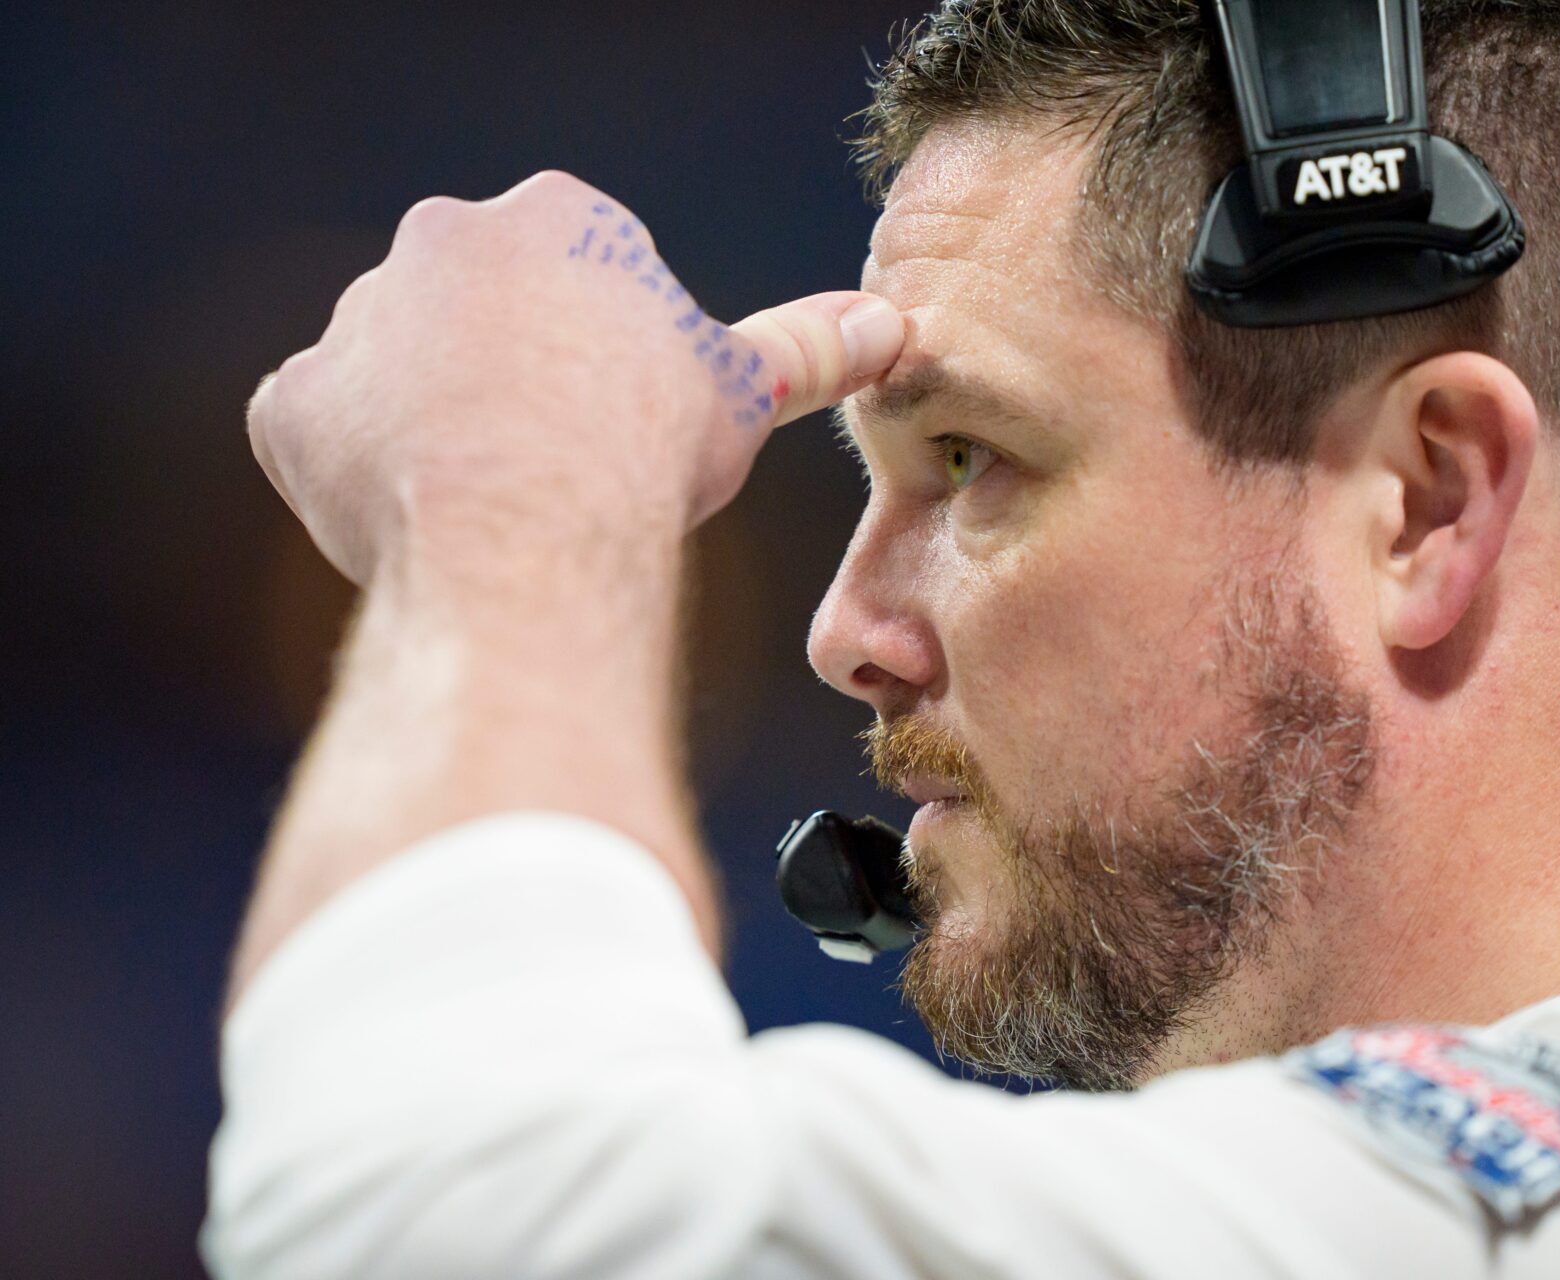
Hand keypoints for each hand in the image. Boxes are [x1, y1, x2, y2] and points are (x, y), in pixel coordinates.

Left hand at [248, 170, 902, 587]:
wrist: (531, 529)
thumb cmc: (648, 450)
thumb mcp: (742, 390)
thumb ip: (807, 349)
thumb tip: (894, 325)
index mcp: (558, 217)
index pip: (582, 280)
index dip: (609, 363)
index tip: (623, 424)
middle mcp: (442, 240)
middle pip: (483, 316)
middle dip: (514, 381)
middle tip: (561, 468)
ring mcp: (357, 320)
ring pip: (397, 375)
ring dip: (433, 426)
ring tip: (493, 505)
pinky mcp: (290, 404)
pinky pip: (320, 433)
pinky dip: (356, 473)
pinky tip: (417, 517)